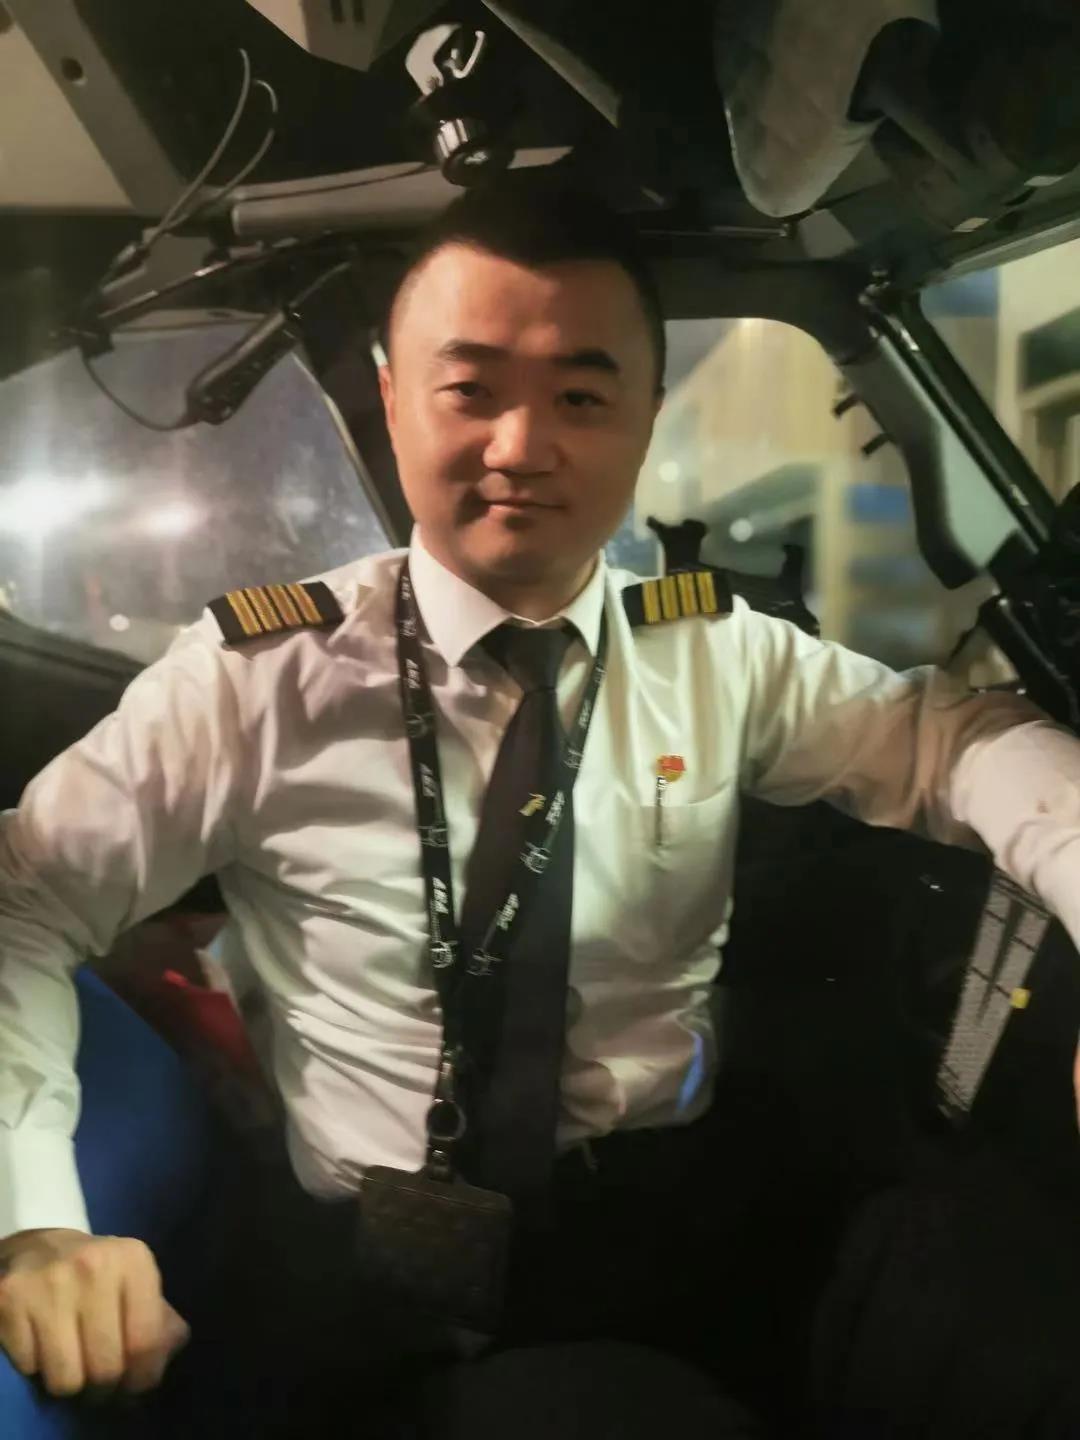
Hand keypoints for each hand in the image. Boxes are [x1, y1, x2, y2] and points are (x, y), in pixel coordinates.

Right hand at [0, 1228, 188, 1397]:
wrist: (37, 1246)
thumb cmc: (96, 1273)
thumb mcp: (135, 1281)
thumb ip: (159, 1317)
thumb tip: (168, 1351)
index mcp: (133, 1259)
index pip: (146, 1342)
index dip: (142, 1377)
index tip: (133, 1386)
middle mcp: (93, 1265)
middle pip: (105, 1367)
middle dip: (104, 1388)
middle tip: (100, 1382)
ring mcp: (48, 1281)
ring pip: (65, 1379)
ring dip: (69, 1383)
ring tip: (72, 1364)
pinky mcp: (9, 1298)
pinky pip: (29, 1367)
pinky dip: (36, 1367)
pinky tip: (43, 1344)